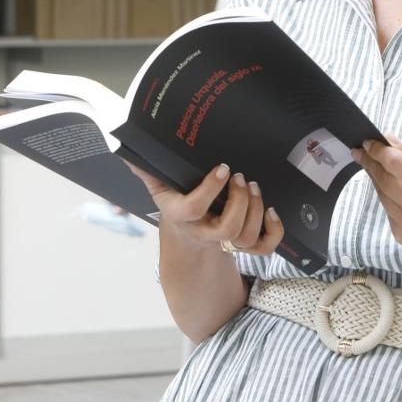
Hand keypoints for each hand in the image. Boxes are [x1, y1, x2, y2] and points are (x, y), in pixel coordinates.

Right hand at [125, 161, 283, 255]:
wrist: (187, 238)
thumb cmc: (177, 204)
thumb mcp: (160, 188)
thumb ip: (147, 171)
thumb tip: (128, 153)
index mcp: (182, 216)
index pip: (194, 209)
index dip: (211, 189)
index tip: (224, 167)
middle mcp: (204, 233)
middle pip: (228, 229)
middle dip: (240, 201)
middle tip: (241, 177)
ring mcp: (224, 242)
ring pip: (245, 237)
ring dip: (255, 210)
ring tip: (253, 186)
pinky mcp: (242, 246)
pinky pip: (263, 247)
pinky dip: (273, 231)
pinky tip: (273, 211)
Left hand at [352, 134, 401, 272]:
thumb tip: (390, 140)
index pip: (396, 164)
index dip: (378, 150)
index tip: (368, 141)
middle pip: (383, 179)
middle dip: (369, 162)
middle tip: (360, 150)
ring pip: (382, 195)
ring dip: (376, 178)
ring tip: (373, 165)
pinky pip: (388, 211)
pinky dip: (387, 197)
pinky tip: (393, 189)